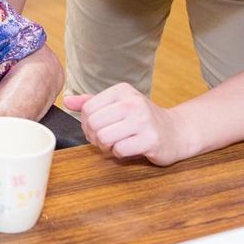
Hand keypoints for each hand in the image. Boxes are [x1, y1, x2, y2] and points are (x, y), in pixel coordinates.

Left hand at [64, 83, 189, 165]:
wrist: (176, 131)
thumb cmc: (142, 119)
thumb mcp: (118, 104)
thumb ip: (91, 102)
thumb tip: (67, 101)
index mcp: (122, 90)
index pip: (88, 108)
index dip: (86, 123)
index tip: (95, 129)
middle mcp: (132, 102)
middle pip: (94, 123)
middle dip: (94, 137)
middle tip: (103, 140)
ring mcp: (143, 120)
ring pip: (104, 137)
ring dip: (106, 146)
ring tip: (115, 144)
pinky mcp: (150, 139)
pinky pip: (119, 150)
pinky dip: (119, 153)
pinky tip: (128, 148)